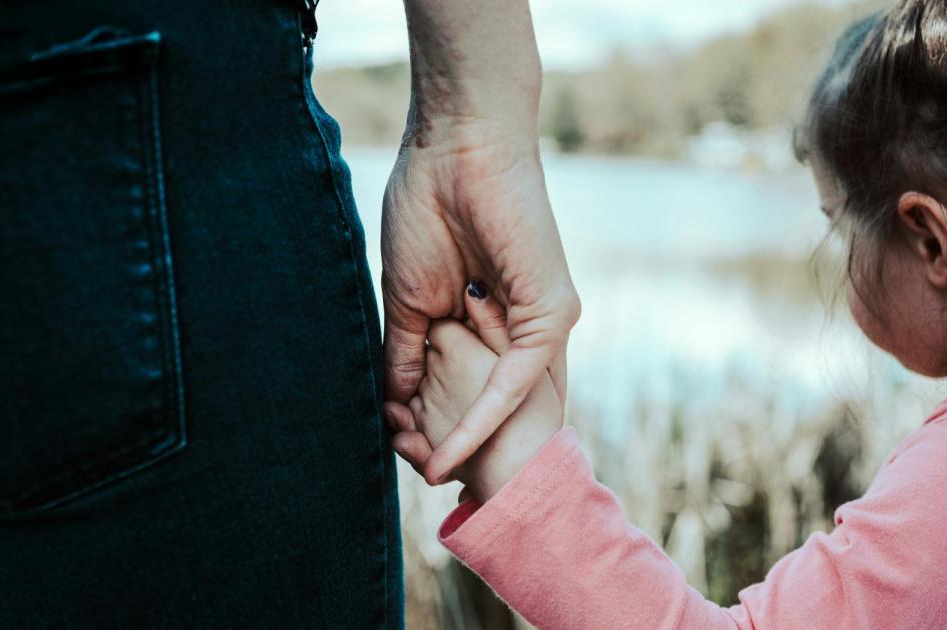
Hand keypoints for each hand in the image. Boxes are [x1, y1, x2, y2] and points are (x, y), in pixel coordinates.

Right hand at [381, 120, 578, 484]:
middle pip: (493, 406)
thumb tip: (392, 406)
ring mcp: (544, 322)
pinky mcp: (553, 314)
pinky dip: (480, 419)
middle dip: (452, 443)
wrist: (452, 146)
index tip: (401, 454)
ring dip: (463, 441)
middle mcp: (523, 327)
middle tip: (414, 475)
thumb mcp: (408, 299)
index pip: (471, 389)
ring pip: (507, 403)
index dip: (438, 425)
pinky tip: (447, 450)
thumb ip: (406, 353)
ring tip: (423, 473)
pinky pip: (516, 381)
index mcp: (492, 321)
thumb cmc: (426, 208)